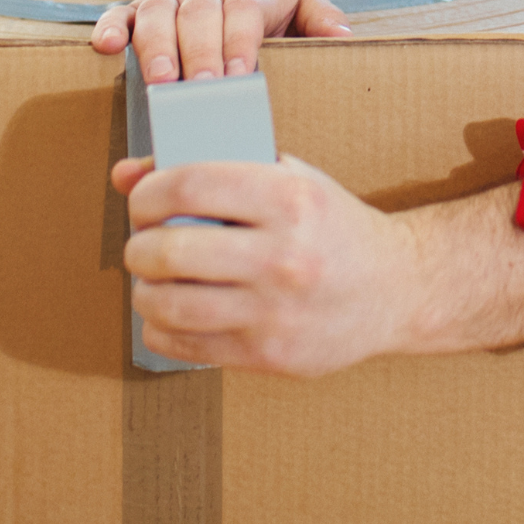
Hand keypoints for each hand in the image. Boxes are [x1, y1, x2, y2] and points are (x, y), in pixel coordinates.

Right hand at [93, 0, 351, 82]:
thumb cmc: (258, 5)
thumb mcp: (297, 0)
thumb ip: (320, 15)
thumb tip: (344, 36)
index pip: (242, 12)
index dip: (239, 40)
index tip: (241, 74)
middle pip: (199, 14)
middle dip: (200, 51)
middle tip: (202, 88)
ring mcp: (167, 1)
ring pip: (157, 14)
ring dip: (156, 46)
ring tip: (160, 81)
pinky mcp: (136, 11)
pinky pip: (117, 13)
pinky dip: (108, 27)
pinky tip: (103, 47)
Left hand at [114, 154, 405, 375]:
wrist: (396, 289)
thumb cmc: (331, 227)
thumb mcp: (285, 177)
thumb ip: (209, 168)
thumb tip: (126, 175)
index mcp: (289, 200)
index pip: (189, 187)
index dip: (147, 195)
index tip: (143, 203)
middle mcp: (283, 257)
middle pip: (170, 250)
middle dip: (138, 247)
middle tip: (142, 246)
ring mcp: (276, 311)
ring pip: (170, 304)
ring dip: (144, 291)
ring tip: (152, 281)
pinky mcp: (269, 355)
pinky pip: (185, 344)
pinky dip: (161, 328)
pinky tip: (171, 313)